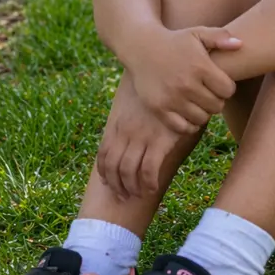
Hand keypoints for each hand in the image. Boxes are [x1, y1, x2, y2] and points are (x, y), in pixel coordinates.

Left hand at [97, 78, 184, 199]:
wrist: (171, 77)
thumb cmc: (154, 91)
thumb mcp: (133, 103)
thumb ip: (128, 120)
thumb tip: (126, 139)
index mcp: (117, 124)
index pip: (103, 155)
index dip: (104, 174)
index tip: (110, 184)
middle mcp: (126, 132)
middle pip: (113, 167)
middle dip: (116, 186)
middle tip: (124, 197)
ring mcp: (142, 137)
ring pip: (129, 172)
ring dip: (131, 189)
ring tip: (138, 194)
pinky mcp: (160, 141)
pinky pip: (149, 170)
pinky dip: (148, 184)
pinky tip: (152, 188)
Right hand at [128, 27, 240, 133]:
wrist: (141, 47)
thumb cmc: (175, 41)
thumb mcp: (197, 33)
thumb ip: (220, 37)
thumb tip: (240, 44)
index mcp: (200, 66)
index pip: (228, 90)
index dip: (226, 87)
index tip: (218, 83)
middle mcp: (186, 84)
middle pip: (216, 106)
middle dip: (215, 100)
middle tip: (207, 92)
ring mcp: (172, 98)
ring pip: (201, 118)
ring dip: (203, 112)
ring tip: (198, 101)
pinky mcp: (159, 108)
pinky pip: (183, 127)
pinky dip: (188, 124)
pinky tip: (187, 112)